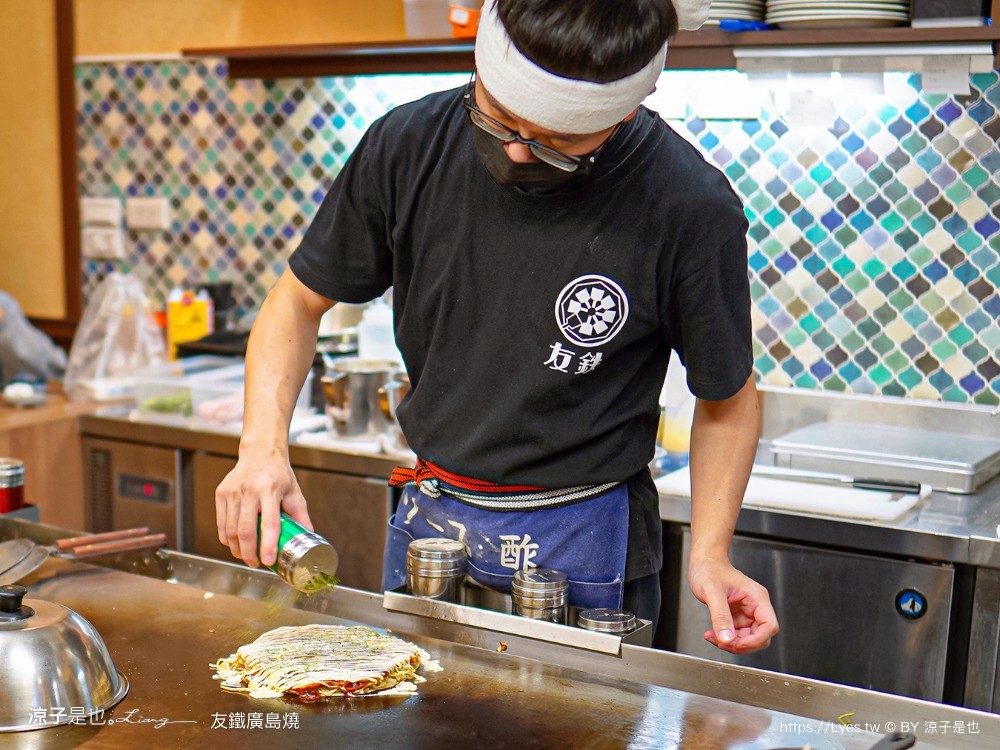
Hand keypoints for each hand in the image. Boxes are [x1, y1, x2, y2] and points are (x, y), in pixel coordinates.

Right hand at [215, 449, 312, 567]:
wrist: (259, 452)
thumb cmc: (279, 474)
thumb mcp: (294, 492)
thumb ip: (301, 515)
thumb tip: (308, 536)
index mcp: (270, 489)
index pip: (269, 523)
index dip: (268, 545)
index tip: (268, 561)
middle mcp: (249, 490)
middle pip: (244, 531)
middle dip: (249, 553)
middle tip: (256, 563)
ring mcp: (232, 491)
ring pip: (229, 530)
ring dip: (237, 549)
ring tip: (247, 556)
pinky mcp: (221, 493)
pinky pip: (221, 523)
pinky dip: (227, 538)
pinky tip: (236, 544)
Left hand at [687, 555, 778, 654]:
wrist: (703, 562)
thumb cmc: (709, 569)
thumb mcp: (712, 592)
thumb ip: (720, 616)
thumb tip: (726, 639)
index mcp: (757, 597)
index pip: (769, 626)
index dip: (756, 640)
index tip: (738, 644)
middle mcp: (755, 606)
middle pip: (760, 636)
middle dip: (742, 644)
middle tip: (722, 642)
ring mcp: (746, 612)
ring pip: (748, 638)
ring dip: (732, 643)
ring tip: (713, 638)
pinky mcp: (737, 616)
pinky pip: (737, 634)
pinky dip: (725, 638)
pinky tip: (712, 634)